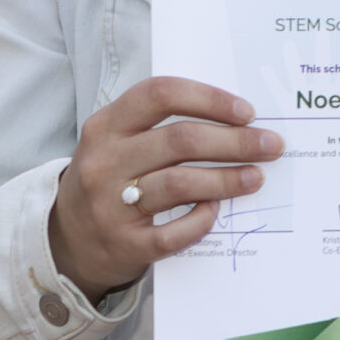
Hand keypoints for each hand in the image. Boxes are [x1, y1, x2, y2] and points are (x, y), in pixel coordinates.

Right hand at [47, 77, 280, 301]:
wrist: (68, 240)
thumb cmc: (110, 180)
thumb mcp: (118, 143)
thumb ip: (161, 127)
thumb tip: (237, 121)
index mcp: (105, 126)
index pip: (161, 94)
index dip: (209, 98)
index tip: (247, 111)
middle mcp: (104, 162)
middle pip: (181, 139)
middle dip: (235, 141)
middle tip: (271, 145)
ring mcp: (110, 206)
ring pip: (181, 184)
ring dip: (228, 179)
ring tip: (256, 177)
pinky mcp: (124, 245)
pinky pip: (175, 232)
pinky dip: (202, 219)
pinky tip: (216, 210)